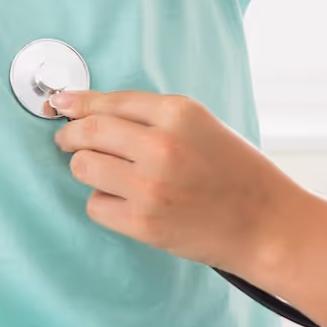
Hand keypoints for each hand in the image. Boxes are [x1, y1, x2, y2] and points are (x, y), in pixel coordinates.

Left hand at [49, 89, 286, 273]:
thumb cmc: (239, 174)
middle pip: (87, 132)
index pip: (110, 101)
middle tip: (67, 141)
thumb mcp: (205, 127)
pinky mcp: (144, 223)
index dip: (78, 103)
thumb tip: (92, 111)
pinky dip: (104, 204)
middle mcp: (162, 145)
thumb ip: (155, 117)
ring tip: (106, 175)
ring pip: (83, 167)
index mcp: (180, 113)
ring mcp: (151, 186)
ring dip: (86, 170)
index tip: (59, 104)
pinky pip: (96, 206)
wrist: (267, 225)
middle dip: (69, 136)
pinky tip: (127, 203)